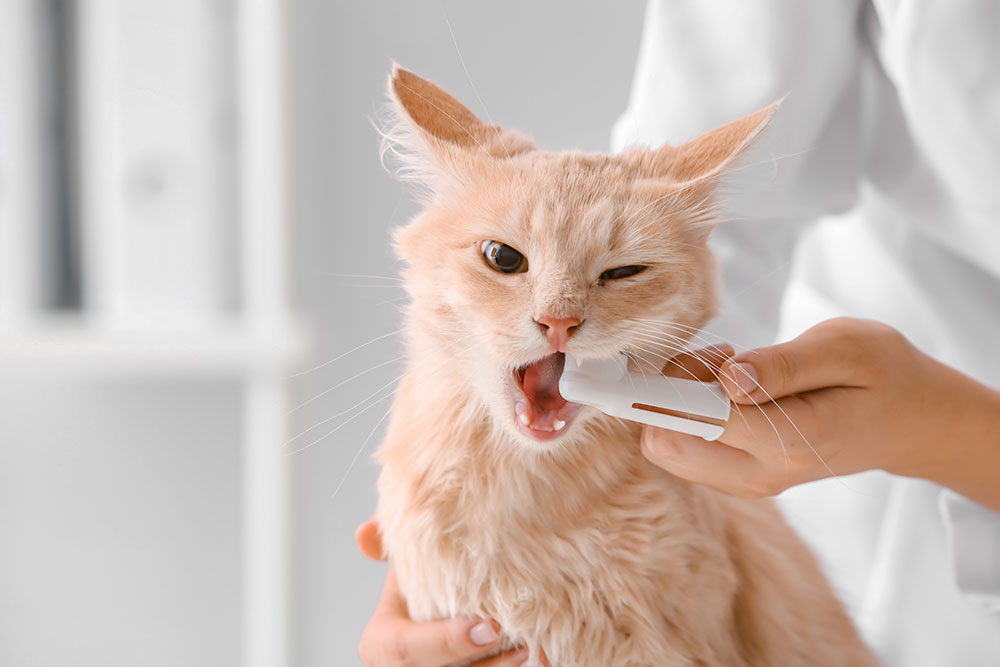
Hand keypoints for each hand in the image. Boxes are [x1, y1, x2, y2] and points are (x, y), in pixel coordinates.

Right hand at [355, 520, 536, 666]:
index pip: (406, 649)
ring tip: (541, 654)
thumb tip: (365, 534)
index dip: (446, 642)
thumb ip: (392, 543)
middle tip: (525, 647)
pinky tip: (542, 660)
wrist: (446, 610)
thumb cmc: (426, 586)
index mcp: (382, 645)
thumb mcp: (405, 564)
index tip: (489, 626)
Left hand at [642, 318, 999, 509]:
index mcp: (790, 439)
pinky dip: (689, 413)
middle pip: (666, 443)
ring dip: (679, 400)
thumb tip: (727, 379)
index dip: (655, 391)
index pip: (696, 421)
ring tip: (734, 368)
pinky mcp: (738, 478)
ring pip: (669, 448)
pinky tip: (732, 387)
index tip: (629, 367)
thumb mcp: (847, 349)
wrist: (908, 421)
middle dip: (669, 391)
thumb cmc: (881, 373)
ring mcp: (748, 482)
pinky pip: (685, 449)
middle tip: (721, 356)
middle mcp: (761, 472)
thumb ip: (783, 366)